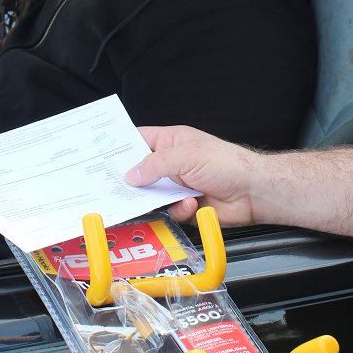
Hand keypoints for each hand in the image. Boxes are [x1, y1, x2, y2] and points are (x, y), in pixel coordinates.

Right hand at [125, 125, 260, 225]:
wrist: (252, 191)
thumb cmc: (226, 163)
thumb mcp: (185, 157)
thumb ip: (155, 165)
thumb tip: (130, 174)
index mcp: (171, 142)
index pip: (138, 140)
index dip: (120, 147)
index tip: (100, 157)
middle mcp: (172, 163)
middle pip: (141, 172)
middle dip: (132, 181)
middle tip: (116, 189)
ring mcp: (178, 185)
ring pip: (152, 196)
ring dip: (156, 200)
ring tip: (159, 201)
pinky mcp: (185, 206)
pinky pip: (169, 212)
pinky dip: (177, 210)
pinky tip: (191, 204)